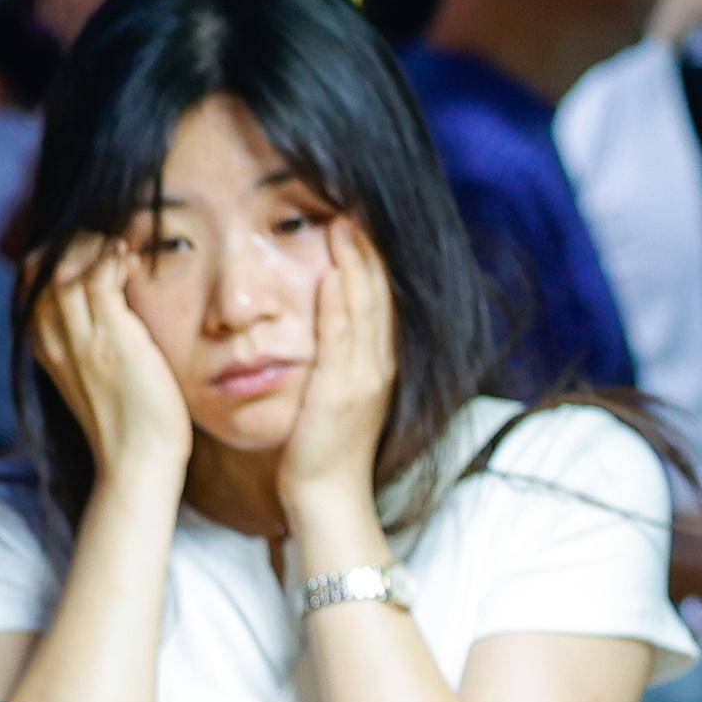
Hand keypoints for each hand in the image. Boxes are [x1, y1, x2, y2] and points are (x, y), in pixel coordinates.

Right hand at [33, 235, 188, 493]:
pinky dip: (117, 257)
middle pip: (44, 265)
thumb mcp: (94, 377)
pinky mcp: (111, 337)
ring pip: (69, 264)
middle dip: (77, 242)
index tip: (89, 252)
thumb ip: (88, 342)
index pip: (31, 281)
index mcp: (45, 348)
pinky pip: (103, 275)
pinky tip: (134, 262)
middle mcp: (54, 339)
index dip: (55, 255)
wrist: (137, 461)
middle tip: (111, 244)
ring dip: (99, 245)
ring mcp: (80, 338)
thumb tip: (108, 307)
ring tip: (125, 252)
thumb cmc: (126, 423)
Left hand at [276, 220, 396, 516]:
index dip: (373, 258)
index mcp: (379, 364)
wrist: (326, 497)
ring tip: (343, 223)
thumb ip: (335, 358)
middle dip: (367, 248)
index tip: (359, 219)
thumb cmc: (320, 449)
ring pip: (364, 309)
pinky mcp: (342, 394)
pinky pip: (343, 341)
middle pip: (378, 294)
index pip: (380, 299)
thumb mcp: (333, 394)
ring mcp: (364, 379)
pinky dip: (340, 305)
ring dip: (355, 264)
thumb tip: (320, 322)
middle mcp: (380, 365)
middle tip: (352, 204)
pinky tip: (332, 275)